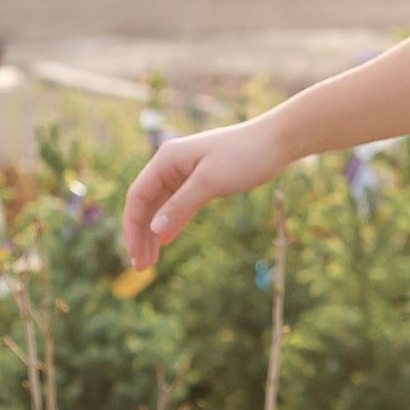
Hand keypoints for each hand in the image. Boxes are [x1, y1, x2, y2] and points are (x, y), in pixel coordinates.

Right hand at [121, 116, 288, 268]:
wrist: (276, 142)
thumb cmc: (244, 156)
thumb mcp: (210, 182)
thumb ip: (181, 205)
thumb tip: (155, 229)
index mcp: (166, 160)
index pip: (138, 197)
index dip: (133, 227)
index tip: (135, 254)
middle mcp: (171, 165)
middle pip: (147, 205)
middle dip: (142, 235)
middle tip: (142, 267)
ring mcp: (186, 174)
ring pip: (162, 208)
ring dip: (155, 234)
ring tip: (151, 261)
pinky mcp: (202, 182)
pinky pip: (180, 206)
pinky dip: (172, 224)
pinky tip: (165, 242)